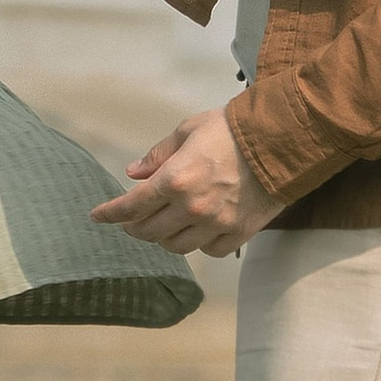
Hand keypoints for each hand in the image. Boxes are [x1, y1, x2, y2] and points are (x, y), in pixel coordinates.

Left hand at [88, 103, 276, 255]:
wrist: (283, 139)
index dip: (110, 214)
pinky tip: (198, 229)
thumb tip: (132, 173)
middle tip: (131, 221)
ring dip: (164, 237)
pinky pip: (209, 251)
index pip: (131, 207)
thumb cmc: (232, 129)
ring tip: (165, 224)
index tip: (97, 216)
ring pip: (177, 246)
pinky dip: (199, 243)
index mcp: (175, 179)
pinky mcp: (239, 233)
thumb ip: (158, 155)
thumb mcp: (188, 130)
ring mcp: (216, 224)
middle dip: (134, 227)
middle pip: (149, 232)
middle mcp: (192, 207)